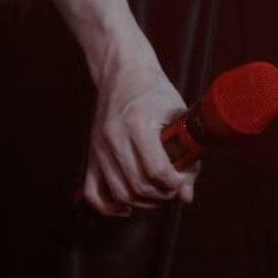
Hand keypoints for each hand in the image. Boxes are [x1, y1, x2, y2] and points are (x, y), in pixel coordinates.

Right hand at [84, 47, 202, 217]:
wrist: (122, 71)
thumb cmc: (154, 90)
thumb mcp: (177, 114)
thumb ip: (187, 154)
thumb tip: (187, 195)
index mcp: (138, 123)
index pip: (157, 170)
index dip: (174, 183)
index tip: (182, 179)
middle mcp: (114, 137)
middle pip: (138, 186)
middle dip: (161, 195)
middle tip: (173, 187)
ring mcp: (99, 147)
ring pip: (119, 194)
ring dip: (142, 202)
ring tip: (157, 192)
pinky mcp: (91, 153)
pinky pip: (93, 192)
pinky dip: (109, 207)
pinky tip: (127, 207)